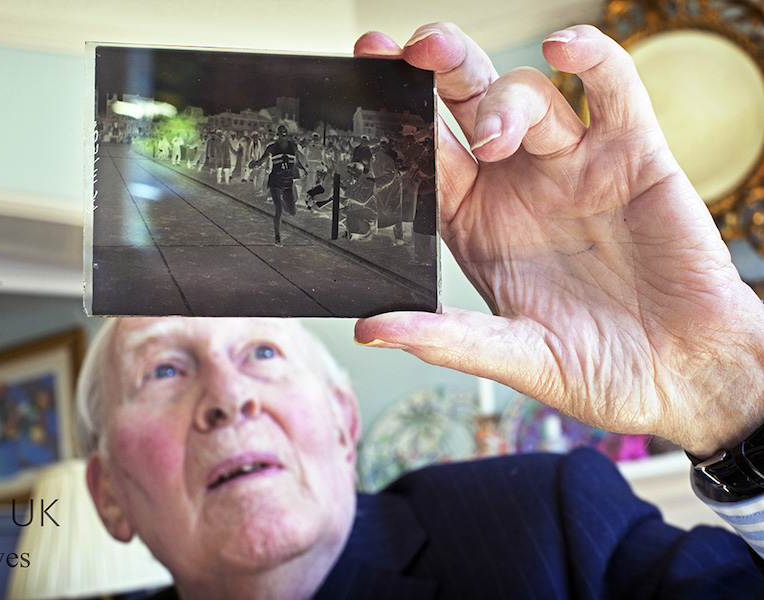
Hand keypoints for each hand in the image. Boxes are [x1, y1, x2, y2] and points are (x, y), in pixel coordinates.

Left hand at [353, 23, 763, 456]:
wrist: (684, 378)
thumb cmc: (600, 369)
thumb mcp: (513, 357)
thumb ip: (445, 338)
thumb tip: (371, 329)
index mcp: (476, 222)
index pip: (424, 154)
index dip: (394, 118)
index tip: (364, 84)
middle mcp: (517, 184)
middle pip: (467, 104)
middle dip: (436, 69)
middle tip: (411, 52)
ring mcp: (574, 164)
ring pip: (528, 93)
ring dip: (503, 98)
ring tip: (496, 138)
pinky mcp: (634, 155)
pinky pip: (612, 89)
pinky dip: (592, 58)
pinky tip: (565, 50)